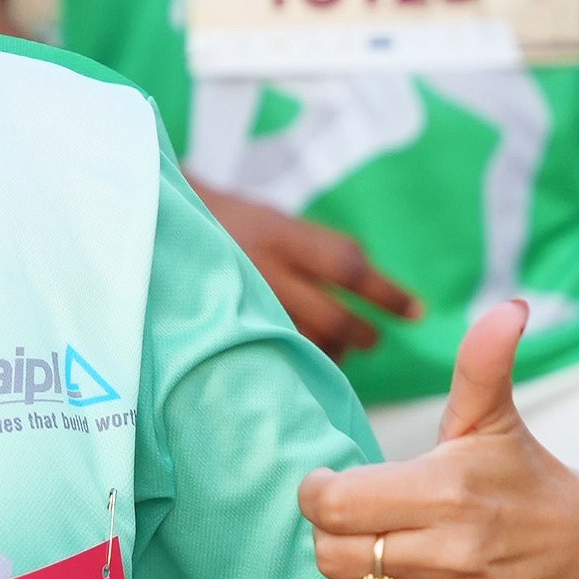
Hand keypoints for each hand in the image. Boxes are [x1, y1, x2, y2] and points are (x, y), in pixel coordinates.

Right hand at [191, 178, 421, 356]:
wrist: (161, 225)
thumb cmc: (234, 224)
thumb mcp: (279, 221)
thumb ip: (320, 251)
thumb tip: (371, 285)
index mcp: (283, 235)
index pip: (350, 269)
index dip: (388, 294)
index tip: (417, 312)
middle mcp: (265, 270)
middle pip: (334, 319)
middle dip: (363, 335)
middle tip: (373, 339)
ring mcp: (244, 303)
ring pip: (307, 345)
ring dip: (333, 352)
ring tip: (339, 348)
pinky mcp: (227, 326)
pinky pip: (277, 354)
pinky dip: (300, 357)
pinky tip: (304, 355)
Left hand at [299, 304, 578, 578]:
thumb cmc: (516, 479)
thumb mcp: (492, 422)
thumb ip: (482, 366)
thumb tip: (508, 308)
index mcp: (449, 492)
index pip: (331, 506)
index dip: (317, 491)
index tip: (331, 481)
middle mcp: (455, 554)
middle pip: (330, 553)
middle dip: (332, 530)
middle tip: (358, 514)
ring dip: (356, 567)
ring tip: (387, 543)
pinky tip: (411, 577)